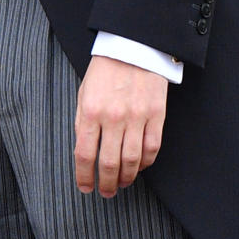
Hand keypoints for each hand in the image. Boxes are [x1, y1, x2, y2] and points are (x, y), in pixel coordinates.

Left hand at [74, 56, 167, 197]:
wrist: (133, 45)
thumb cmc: (105, 69)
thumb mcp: (84, 91)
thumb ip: (82, 120)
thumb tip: (83, 150)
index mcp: (91, 110)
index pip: (84, 153)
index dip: (84, 176)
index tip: (85, 187)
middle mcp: (113, 117)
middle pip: (109, 163)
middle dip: (106, 183)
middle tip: (105, 192)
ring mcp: (137, 117)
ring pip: (132, 161)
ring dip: (125, 178)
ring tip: (121, 183)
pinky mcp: (156, 116)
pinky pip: (152, 149)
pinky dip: (145, 163)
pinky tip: (138, 166)